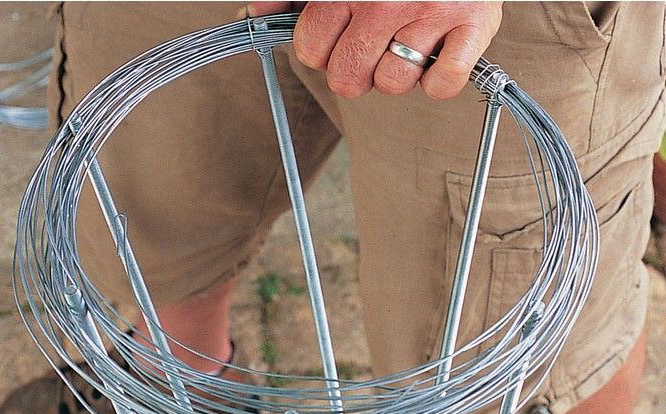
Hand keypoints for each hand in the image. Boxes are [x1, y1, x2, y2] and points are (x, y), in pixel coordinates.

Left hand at [239, 2, 502, 99]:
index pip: (311, 52)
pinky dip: (437, 82)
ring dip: (397, 73)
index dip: (321, 51)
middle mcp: (384, 1)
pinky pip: (441, 84)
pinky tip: (435, 57)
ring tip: (408, 43)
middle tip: (372, 45)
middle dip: (355, 70)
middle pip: (348, 80)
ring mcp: (430, 13)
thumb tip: (260, 13)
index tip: (338, 36)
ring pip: (392, 85)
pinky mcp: (473, 25)